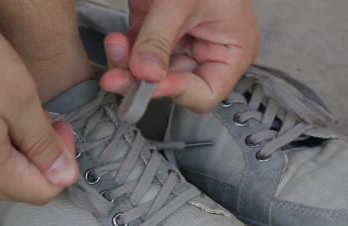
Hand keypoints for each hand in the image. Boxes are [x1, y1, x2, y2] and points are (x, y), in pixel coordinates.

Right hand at [0, 2, 77, 203]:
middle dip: (40, 158)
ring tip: (18, 110)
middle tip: (45, 119)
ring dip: (17, 148)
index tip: (62, 129)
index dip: (62, 165)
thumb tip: (64, 176)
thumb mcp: (21, 99)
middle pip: (16, 186)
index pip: (41, 192)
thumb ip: (45, 145)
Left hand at [100, 0, 259, 112]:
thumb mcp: (181, 2)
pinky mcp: (156, 31)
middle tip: (117, 79)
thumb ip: (160, 39)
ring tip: (116, 47)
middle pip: (172, 84)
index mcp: (231, 50)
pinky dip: (124, 51)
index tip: (151, 81)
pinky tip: (116, 41)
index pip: (205, 93)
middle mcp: (207, 52)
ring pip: (150, 72)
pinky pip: (138, 53)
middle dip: (142, 80)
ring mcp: (179, 42)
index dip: (178, 92)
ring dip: (128, 67)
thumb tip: (145, 74)